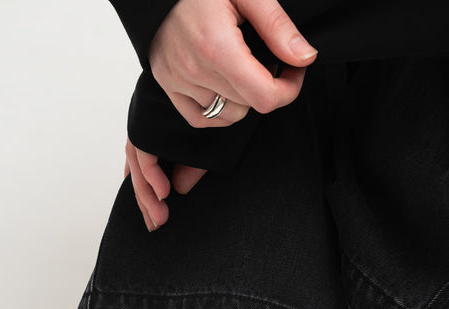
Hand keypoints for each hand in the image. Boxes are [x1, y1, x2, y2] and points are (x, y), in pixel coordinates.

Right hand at [126, 0, 317, 230]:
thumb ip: (277, 27)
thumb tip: (304, 58)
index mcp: (217, 47)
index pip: (264, 97)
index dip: (288, 90)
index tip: (294, 71)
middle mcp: (194, 69)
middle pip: (249, 105)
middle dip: (268, 87)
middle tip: (271, 59)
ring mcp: (178, 80)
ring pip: (227, 115)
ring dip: (242, 99)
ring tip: (243, 70)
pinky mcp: (168, 84)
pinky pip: (200, 119)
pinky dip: (218, 110)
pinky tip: (225, 87)